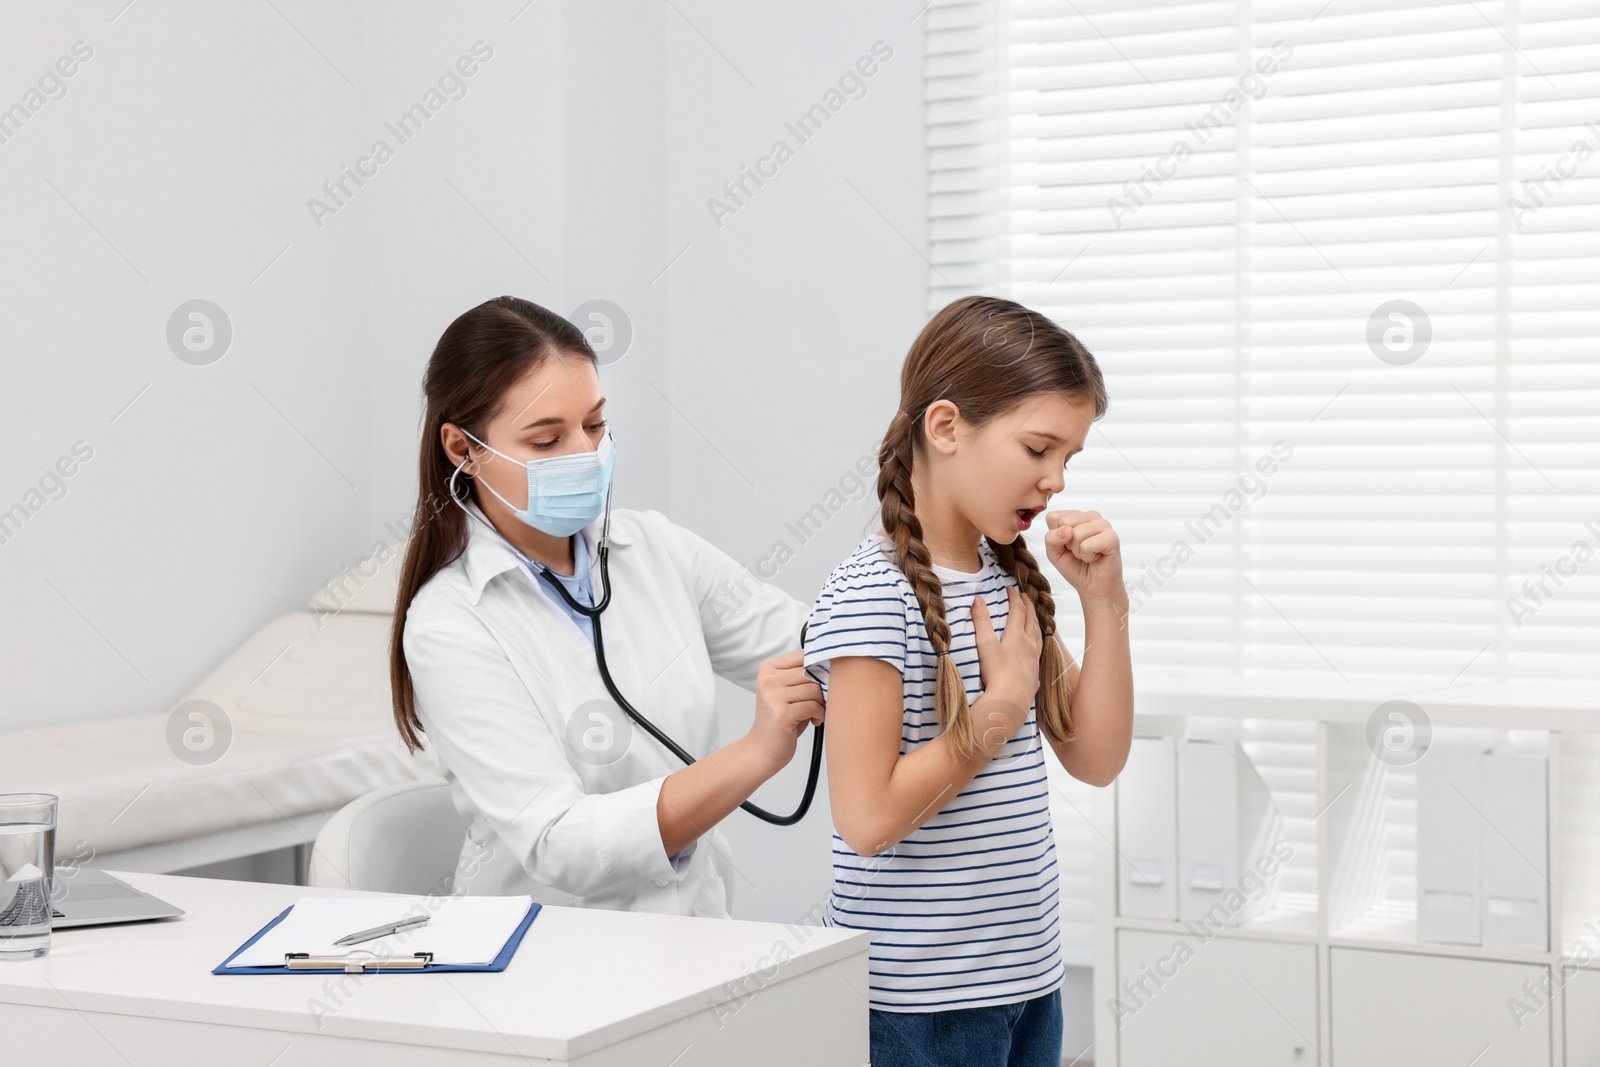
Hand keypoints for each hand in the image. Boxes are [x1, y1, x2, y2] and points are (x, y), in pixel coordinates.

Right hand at [745, 649, 824, 772]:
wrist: (763, 749)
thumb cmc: (781, 720)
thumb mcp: (788, 691)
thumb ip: (803, 675)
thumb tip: (834, 664)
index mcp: (768, 668)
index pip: (803, 655)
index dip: (819, 667)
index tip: (824, 681)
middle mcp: (768, 679)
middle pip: (810, 672)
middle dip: (822, 687)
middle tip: (821, 701)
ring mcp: (773, 696)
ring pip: (814, 689)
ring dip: (821, 702)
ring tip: (816, 712)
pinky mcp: (781, 713)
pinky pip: (813, 706)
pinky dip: (819, 714)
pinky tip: (814, 720)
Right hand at [969, 587, 1038, 752]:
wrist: (1011, 700)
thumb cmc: (996, 673)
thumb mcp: (985, 644)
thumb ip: (981, 621)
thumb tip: (978, 599)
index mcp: (1017, 636)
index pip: (1017, 610)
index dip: (1014, 597)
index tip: (1010, 587)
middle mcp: (1029, 645)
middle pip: (1031, 620)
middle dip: (1028, 605)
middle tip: (1026, 595)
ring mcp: (1034, 660)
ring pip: (1038, 635)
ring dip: (1035, 622)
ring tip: (1034, 616)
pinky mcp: (1035, 674)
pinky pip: (1039, 653)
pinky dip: (1038, 643)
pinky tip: (1036, 648)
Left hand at [1044, 510, 1126, 601]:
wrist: (1094, 587)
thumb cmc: (1075, 567)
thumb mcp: (1054, 553)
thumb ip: (1051, 539)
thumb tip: (1066, 530)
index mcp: (1076, 515)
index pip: (1053, 517)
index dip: (1055, 537)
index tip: (1067, 546)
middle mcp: (1091, 516)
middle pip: (1064, 523)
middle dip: (1067, 544)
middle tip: (1079, 552)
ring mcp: (1103, 524)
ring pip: (1076, 534)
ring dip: (1078, 552)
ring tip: (1088, 555)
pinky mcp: (1112, 537)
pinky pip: (1088, 545)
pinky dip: (1088, 557)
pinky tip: (1097, 557)